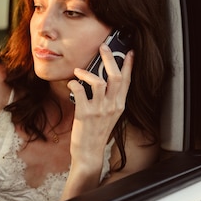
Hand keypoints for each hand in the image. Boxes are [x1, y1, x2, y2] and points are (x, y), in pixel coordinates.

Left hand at [66, 44, 133, 176]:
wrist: (89, 154)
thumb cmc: (96, 134)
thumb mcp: (108, 116)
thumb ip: (108, 100)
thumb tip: (102, 82)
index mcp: (119, 106)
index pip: (127, 81)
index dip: (129, 65)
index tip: (129, 51)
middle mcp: (112, 107)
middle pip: (115, 77)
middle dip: (110, 59)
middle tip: (103, 47)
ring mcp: (99, 110)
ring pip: (99, 82)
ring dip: (87, 72)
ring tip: (78, 71)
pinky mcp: (85, 114)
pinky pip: (80, 91)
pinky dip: (74, 83)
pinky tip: (70, 83)